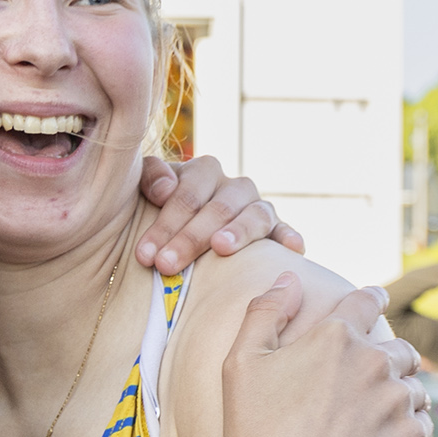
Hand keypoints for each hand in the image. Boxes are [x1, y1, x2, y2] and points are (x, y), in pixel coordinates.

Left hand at [138, 156, 304, 275]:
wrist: (183, 228)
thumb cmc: (159, 211)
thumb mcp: (144, 188)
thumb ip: (149, 177)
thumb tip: (165, 190)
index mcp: (204, 171)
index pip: (187, 195)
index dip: (165, 224)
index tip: (145, 255)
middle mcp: (234, 186)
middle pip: (217, 208)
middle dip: (189, 238)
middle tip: (166, 265)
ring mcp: (257, 207)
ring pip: (254, 215)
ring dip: (238, 232)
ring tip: (221, 248)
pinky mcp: (274, 230)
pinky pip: (283, 230)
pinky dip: (288, 237)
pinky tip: (293, 249)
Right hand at [223, 275, 432, 436]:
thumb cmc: (257, 433)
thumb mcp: (242, 364)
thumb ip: (265, 312)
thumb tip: (288, 278)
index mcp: (336, 337)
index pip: (366, 302)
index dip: (373, 298)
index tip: (379, 298)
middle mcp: (374, 362)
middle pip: (400, 347)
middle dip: (391, 354)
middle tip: (377, 371)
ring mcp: (397, 401)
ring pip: (414, 386)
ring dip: (401, 392)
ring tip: (384, 409)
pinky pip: (421, 423)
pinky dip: (409, 427)